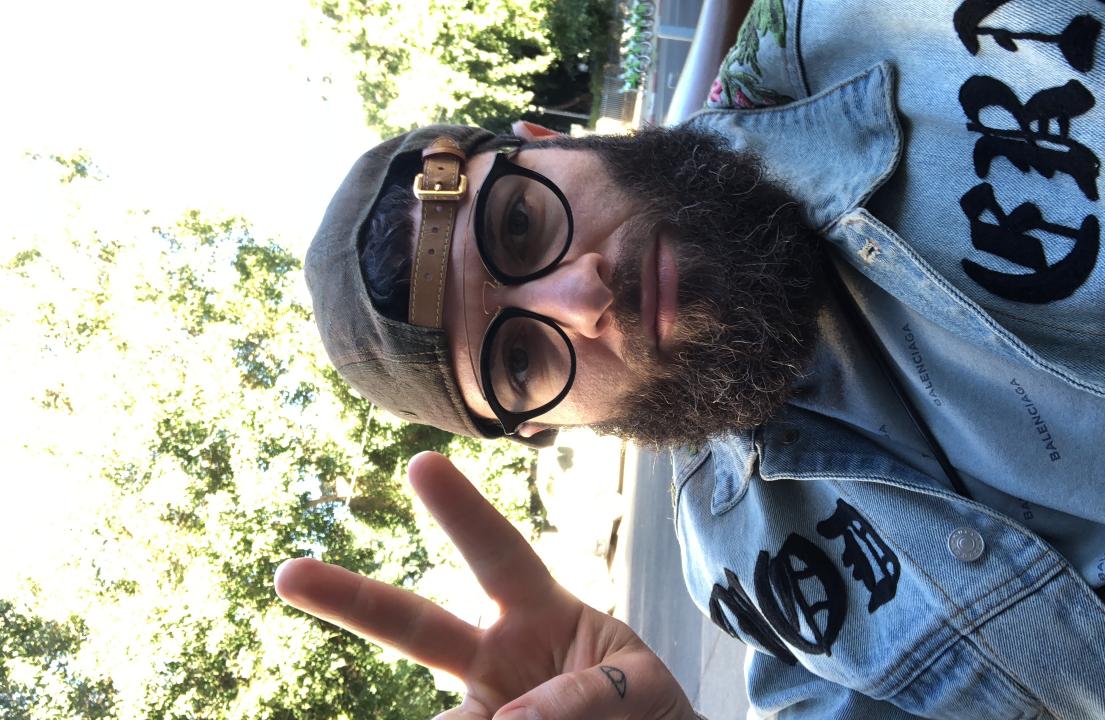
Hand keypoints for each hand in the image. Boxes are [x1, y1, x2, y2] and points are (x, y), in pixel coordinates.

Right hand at [274, 451, 697, 719]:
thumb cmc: (649, 711)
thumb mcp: (640, 687)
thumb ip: (588, 694)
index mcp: (543, 613)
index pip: (498, 552)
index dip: (463, 512)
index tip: (422, 463)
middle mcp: (497, 658)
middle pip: (415, 625)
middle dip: (350, 597)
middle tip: (287, 573)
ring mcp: (483, 709)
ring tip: (510, 719)